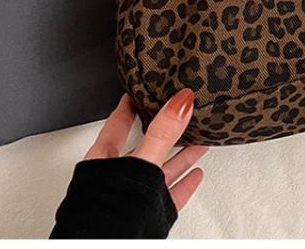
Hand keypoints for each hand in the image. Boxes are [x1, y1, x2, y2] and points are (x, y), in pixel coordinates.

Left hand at [84, 89, 207, 210]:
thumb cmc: (104, 219)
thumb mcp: (140, 164)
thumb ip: (161, 134)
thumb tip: (180, 101)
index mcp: (104, 160)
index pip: (119, 122)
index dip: (132, 102)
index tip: (142, 85)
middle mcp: (119, 177)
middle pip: (147, 144)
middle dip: (166, 128)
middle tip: (182, 109)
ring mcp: (134, 196)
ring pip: (162, 168)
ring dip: (182, 153)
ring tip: (200, 138)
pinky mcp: (149, 214)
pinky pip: (171, 193)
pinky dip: (185, 182)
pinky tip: (196, 174)